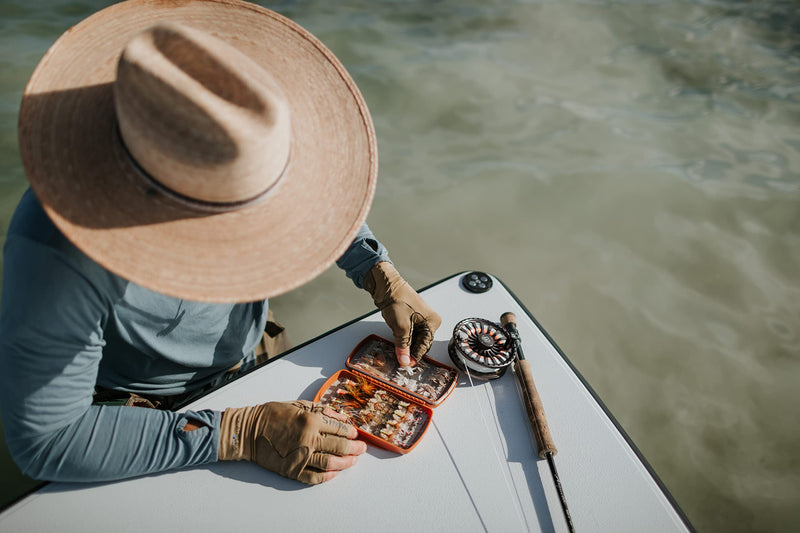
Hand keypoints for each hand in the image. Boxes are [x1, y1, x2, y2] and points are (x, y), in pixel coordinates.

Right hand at [219, 400, 365, 483]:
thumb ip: (323, 411)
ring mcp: (300, 456)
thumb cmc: (273, 415)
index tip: (356, 435)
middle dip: (355, 449)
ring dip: (346, 463)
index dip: (352, 433)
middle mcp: (308, 439)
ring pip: (331, 463)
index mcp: (311, 420)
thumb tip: (343, 417)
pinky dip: (327, 476)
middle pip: (340, 447)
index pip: (340, 428)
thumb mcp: (299, 405)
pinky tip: (334, 473)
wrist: (249, 431)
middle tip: (361, 449)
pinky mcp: (292, 470)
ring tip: (352, 461)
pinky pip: (314, 477)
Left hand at [364, 262, 441, 365]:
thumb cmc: (397, 299)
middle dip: (410, 351)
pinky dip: (402, 339)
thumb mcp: (401, 327)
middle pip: (420, 343)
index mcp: (432, 322)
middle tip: (400, 360)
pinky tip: (396, 343)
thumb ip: (403, 346)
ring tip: (397, 352)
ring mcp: (419, 319)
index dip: (414, 356)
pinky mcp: (409, 318)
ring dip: (405, 345)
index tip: (405, 364)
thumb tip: (404, 360)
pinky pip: (408, 333)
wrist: (386, 285)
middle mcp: (428, 321)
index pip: (425, 345)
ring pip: (413, 339)